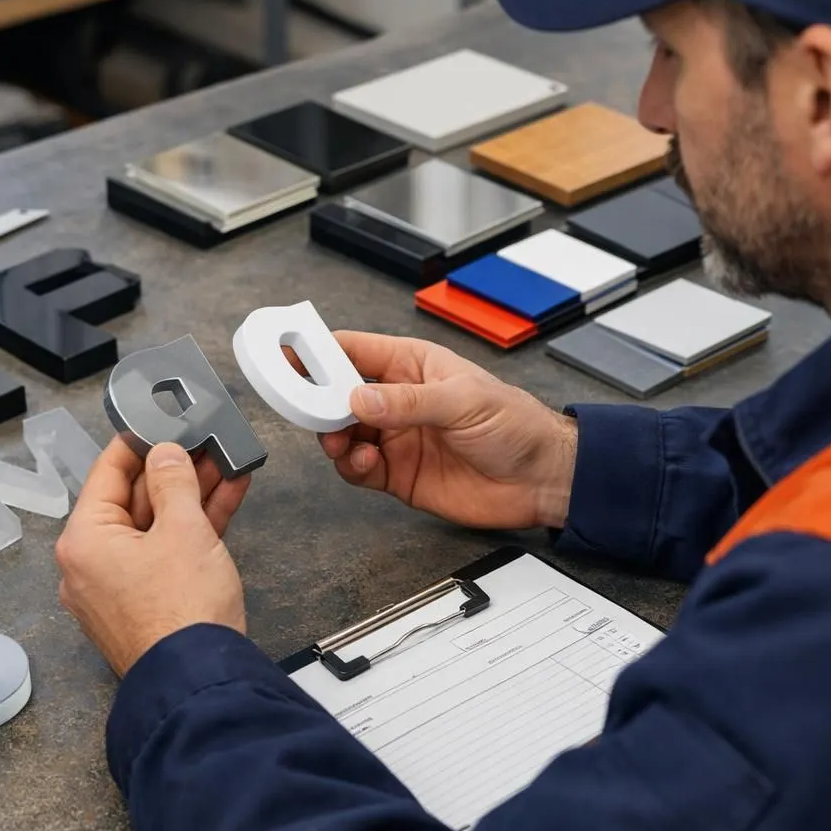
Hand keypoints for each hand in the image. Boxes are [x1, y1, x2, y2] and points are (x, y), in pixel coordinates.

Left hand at [56, 436, 251, 675]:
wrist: (200, 680)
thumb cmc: (182, 611)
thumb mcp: (183, 528)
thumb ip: (174, 482)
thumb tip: (167, 455)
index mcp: (84, 540)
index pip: (108, 472)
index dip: (139, 441)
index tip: (163, 420)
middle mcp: (92, 564)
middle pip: (134, 499)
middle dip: (174, 469)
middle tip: (205, 440)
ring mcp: (119, 587)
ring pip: (156, 526)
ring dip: (191, 494)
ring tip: (225, 460)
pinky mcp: (147, 603)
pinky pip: (167, 552)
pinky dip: (194, 527)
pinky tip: (227, 496)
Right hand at [319, 331, 578, 529]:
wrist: (542, 480)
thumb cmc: (516, 425)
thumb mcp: (463, 402)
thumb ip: (408, 402)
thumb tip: (358, 398)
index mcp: (412, 365)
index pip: (354, 350)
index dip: (317, 350)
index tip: (288, 353)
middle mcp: (398, 399)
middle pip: (338, 394)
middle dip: (317, 400)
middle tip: (306, 408)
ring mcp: (396, 437)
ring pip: (342, 433)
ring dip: (333, 437)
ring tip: (341, 441)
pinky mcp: (398, 474)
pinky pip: (358, 468)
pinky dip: (351, 466)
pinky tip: (364, 463)